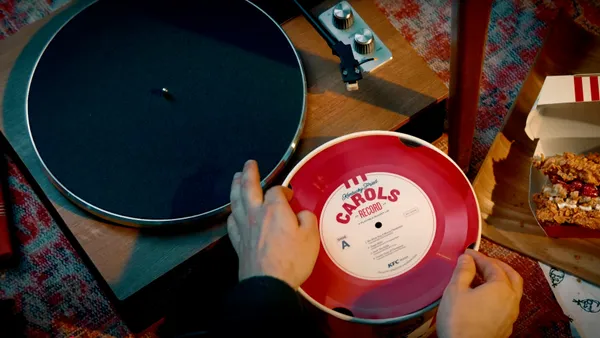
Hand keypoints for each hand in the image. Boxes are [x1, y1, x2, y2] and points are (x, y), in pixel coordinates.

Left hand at [228, 160, 319, 288]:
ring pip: (236, 201)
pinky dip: (233, 213)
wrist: (268, 283)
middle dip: (250, 173)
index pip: (277, 191)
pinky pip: (232, 222)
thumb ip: (307, 219)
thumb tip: (300, 214)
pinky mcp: (238, 242)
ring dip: (236, 187)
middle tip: (249, 163)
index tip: (290, 196)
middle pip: (249, 187)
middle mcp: (256, 213)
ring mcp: (244, 228)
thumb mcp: (311, 237)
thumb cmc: (292, 259)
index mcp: (275, 209)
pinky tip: (234, 212)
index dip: (284, 190)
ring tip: (236, 177)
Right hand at [437, 249, 522, 337]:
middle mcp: (511, 300)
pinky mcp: (505, 327)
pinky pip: (507, 305)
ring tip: (483, 278)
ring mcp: (511, 315)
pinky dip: (499, 295)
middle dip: (497, 266)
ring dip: (500, 280)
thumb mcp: (455, 290)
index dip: (479, 257)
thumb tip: (467, 259)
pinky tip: (485, 298)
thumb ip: (463, 271)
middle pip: (511, 276)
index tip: (468, 254)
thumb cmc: (460, 321)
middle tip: (482, 262)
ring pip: (512, 291)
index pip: (492, 265)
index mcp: (501, 288)